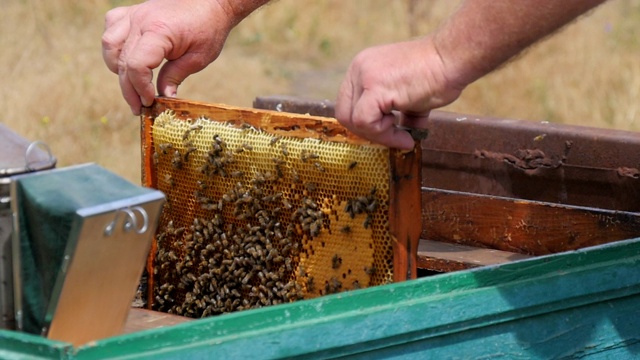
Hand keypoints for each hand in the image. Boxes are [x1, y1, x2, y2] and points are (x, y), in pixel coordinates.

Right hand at [102, 0, 233, 114]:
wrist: (211, 3)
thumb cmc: (208, 28)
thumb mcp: (198, 58)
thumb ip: (176, 76)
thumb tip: (163, 98)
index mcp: (159, 32)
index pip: (136, 65)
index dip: (140, 88)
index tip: (150, 101)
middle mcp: (141, 21)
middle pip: (123, 61)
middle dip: (129, 89)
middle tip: (139, 107)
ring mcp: (135, 14)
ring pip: (109, 45)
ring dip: (117, 68)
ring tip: (133, 83)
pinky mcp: (134, 12)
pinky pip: (112, 28)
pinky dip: (114, 45)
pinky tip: (127, 57)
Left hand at [335, 38, 464, 148]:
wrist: (453, 59)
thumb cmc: (438, 74)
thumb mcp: (410, 97)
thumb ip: (401, 116)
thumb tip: (402, 139)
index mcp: (363, 67)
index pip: (348, 104)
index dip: (366, 124)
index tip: (390, 133)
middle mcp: (358, 68)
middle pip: (344, 114)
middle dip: (368, 133)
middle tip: (395, 139)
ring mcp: (364, 76)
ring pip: (353, 120)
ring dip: (379, 135)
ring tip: (404, 136)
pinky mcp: (374, 87)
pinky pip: (365, 122)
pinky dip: (384, 135)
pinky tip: (405, 134)